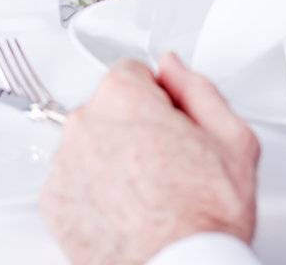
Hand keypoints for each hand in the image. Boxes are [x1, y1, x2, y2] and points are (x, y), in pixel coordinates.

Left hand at [40, 54, 258, 264]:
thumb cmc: (204, 217)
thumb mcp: (232, 139)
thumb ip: (198, 89)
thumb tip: (173, 68)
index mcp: (123, 97)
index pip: (134, 74)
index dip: (159, 100)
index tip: (170, 126)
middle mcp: (84, 123)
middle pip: (109, 108)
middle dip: (133, 127)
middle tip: (165, 164)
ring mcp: (64, 164)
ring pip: (90, 145)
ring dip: (111, 159)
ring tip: (146, 193)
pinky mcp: (53, 203)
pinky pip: (74, 182)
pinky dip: (93, 192)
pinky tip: (124, 210)